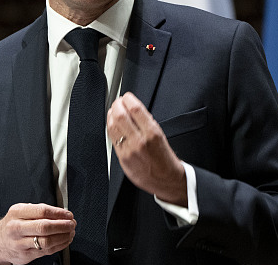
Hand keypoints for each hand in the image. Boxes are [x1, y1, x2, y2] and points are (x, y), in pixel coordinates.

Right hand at [0, 203, 75, 264]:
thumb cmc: (13, 224)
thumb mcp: (20, 211)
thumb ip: (39, 210)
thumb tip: (61, 213)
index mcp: (17, 212)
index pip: (42, 211)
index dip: (59, 213)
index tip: (68, 214)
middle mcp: (16, 228)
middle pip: (44, 227)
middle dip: (63, 225)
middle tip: (72, 224)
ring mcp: (20, 243)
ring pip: (46, 241)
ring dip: (63, 237)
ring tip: (70, 233)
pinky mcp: (25, 255)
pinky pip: (46, 251)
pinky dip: (59, 246)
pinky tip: (65, 240)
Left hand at [107, 92, 187, 206]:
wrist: (166, 180)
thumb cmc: (166, 159)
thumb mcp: (161, 135)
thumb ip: (147, 123)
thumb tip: (134, 110)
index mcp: (153, 133)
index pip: (136, 109)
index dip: (128, 99)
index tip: (127, 97)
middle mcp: (140, 141)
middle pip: (121, 115)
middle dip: (117, 105)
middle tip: (119, 102)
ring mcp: (129, 151)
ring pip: (113, 126)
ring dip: (111, 115)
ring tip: (114, 111)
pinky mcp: (122, 158)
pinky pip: (112, 139)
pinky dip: (111, 128)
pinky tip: (112, 124)